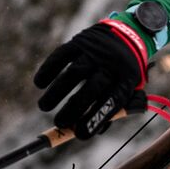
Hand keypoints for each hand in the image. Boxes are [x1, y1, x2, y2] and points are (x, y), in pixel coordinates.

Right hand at [34, 20, 147, 138]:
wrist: (129, 33)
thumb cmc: (124, 71)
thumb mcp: (129, 88)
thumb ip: (112, 110)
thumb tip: (87, 133)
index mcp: (128, 78)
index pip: (112, 102)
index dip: (96, 119)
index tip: (80, 135)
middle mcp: (113, 64)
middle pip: (92, 88)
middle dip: (74, 108)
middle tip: (59, 122)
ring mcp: (97, 51)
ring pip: (74, 72)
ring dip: (57, 91)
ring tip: (45, 107)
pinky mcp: (82, 41)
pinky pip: (62, 55)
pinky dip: (48, 70)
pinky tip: (39, 83)